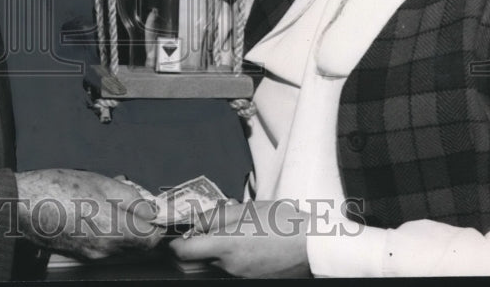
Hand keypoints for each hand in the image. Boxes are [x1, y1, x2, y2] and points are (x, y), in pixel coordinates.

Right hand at [15, 168, 163, 259]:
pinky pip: (105, 245)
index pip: (151, 239)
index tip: (153, 210)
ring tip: (108, 201)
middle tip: (130, 200)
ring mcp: (91, 254)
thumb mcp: (100, 182)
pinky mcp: (81, 253)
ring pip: (122, 244)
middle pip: (138, 244)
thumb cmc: (54, 189)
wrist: (21, 205)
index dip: (155, 223)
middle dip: (139, 223)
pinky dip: (108, 230)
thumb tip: (149, 208)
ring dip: (123, 226)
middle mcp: (104, 249)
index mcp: (112, 231)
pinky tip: (95, 210)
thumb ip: (131, 197)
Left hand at [168, 199, 310, 277]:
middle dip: (196, 248)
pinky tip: (249, 244)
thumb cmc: (284, 223)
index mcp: (226, 245)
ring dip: (218, 251)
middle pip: (198, 261)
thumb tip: (196, 222)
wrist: (313, 244)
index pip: (184, 252)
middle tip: (205, 231)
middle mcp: (229, 266)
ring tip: (236, 233)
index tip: (177, 237)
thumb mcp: (246, 209)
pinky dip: (233, 258)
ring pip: (216, 264)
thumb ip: (216, 216)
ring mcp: (241, 276)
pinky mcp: (252, 280)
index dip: (176, 244)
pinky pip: (233, 270)